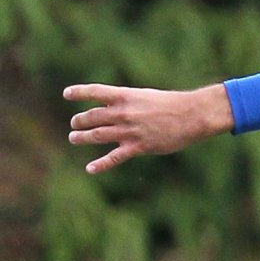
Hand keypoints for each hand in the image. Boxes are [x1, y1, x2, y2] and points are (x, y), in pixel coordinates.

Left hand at [65, 83, 234, 174]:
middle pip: (92, 116)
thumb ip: (129, 104)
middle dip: (80, 120)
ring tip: (74, 138)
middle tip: (75, 123)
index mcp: (126, 96)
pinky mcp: (138, 147)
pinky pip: (114, 157)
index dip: (79, 93)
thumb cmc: (173, 105)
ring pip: (97, 135)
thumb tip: (113, 111)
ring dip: (82, 137)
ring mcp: (129, 130)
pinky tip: (90, 168)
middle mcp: (123, 112)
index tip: (66, 94)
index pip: (95, 92)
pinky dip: (100, 164)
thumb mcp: (146, 97)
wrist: (192, 115)